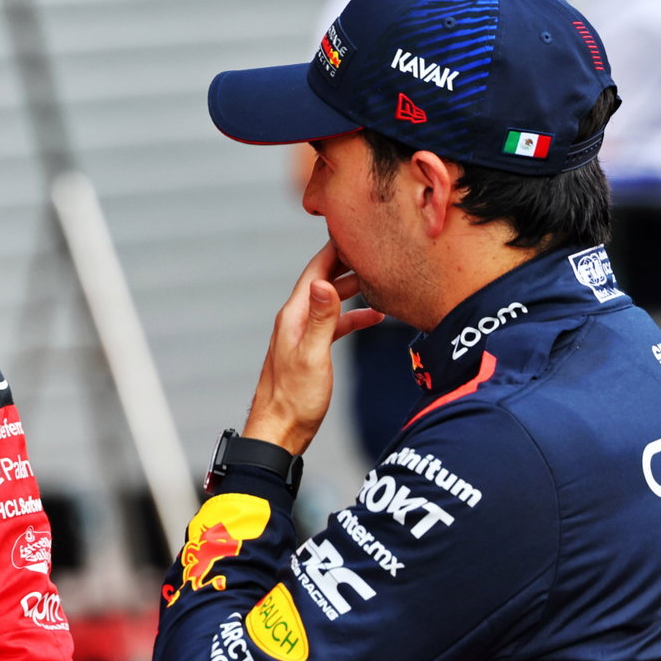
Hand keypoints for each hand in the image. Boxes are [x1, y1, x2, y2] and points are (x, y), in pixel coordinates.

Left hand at [242, 240, 383, 453]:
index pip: (315, 271)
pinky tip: (373, 318)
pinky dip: (352, 317)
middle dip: (349, 264)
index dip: (335, 248)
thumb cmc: (294, 399)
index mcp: (293, 317)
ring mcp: (302, 336)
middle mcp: (295, 321)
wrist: (279, 432)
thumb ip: (321, 319)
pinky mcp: (310, 352)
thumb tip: (322, 281)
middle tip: (377, 249)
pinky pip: (333, 325)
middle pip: (323, 282)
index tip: (355, 228)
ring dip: (354, 290)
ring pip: (331, 303)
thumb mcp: (313, 356)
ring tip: (381, 280)